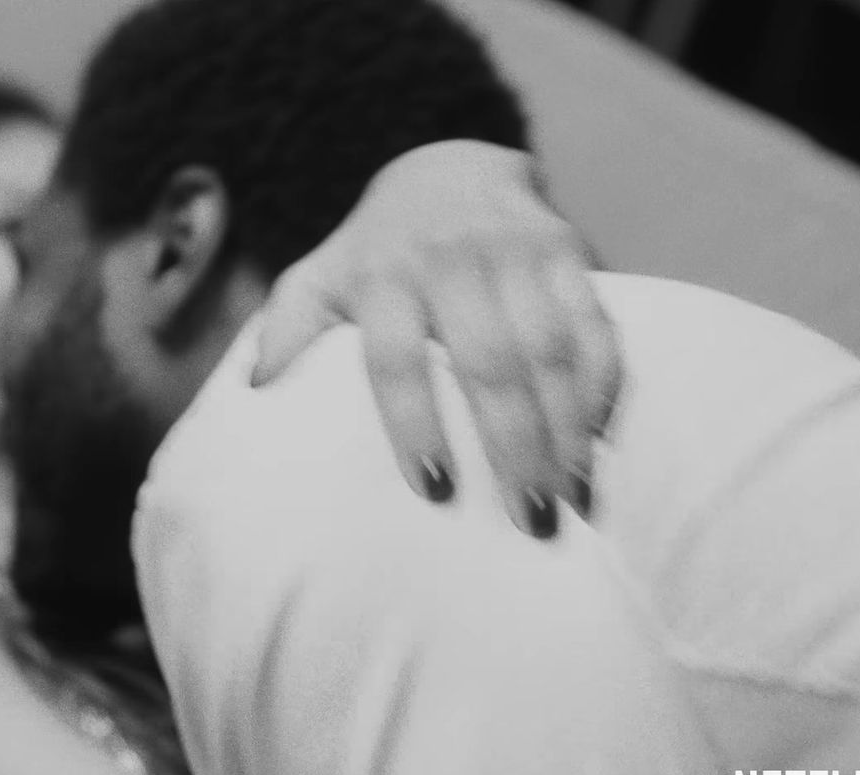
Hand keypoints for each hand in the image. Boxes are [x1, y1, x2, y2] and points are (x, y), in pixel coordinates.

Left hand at [252, 140, 620, 537]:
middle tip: (527, 521)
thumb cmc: (373, 255)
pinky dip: (605, 385)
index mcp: (381, 276)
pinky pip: (595, 322)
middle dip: (511, 446)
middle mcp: (450, 260)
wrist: (448, 168)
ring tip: (572, 500)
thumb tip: (255, 393)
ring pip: (548, 349)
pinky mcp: (567, 250)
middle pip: (487, 362)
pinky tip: (602, 443)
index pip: (396, 357)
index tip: (434, 489)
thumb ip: (286, 330)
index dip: (414, 423)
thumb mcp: (317, 281)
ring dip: (566, 429)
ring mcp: (515, 252)